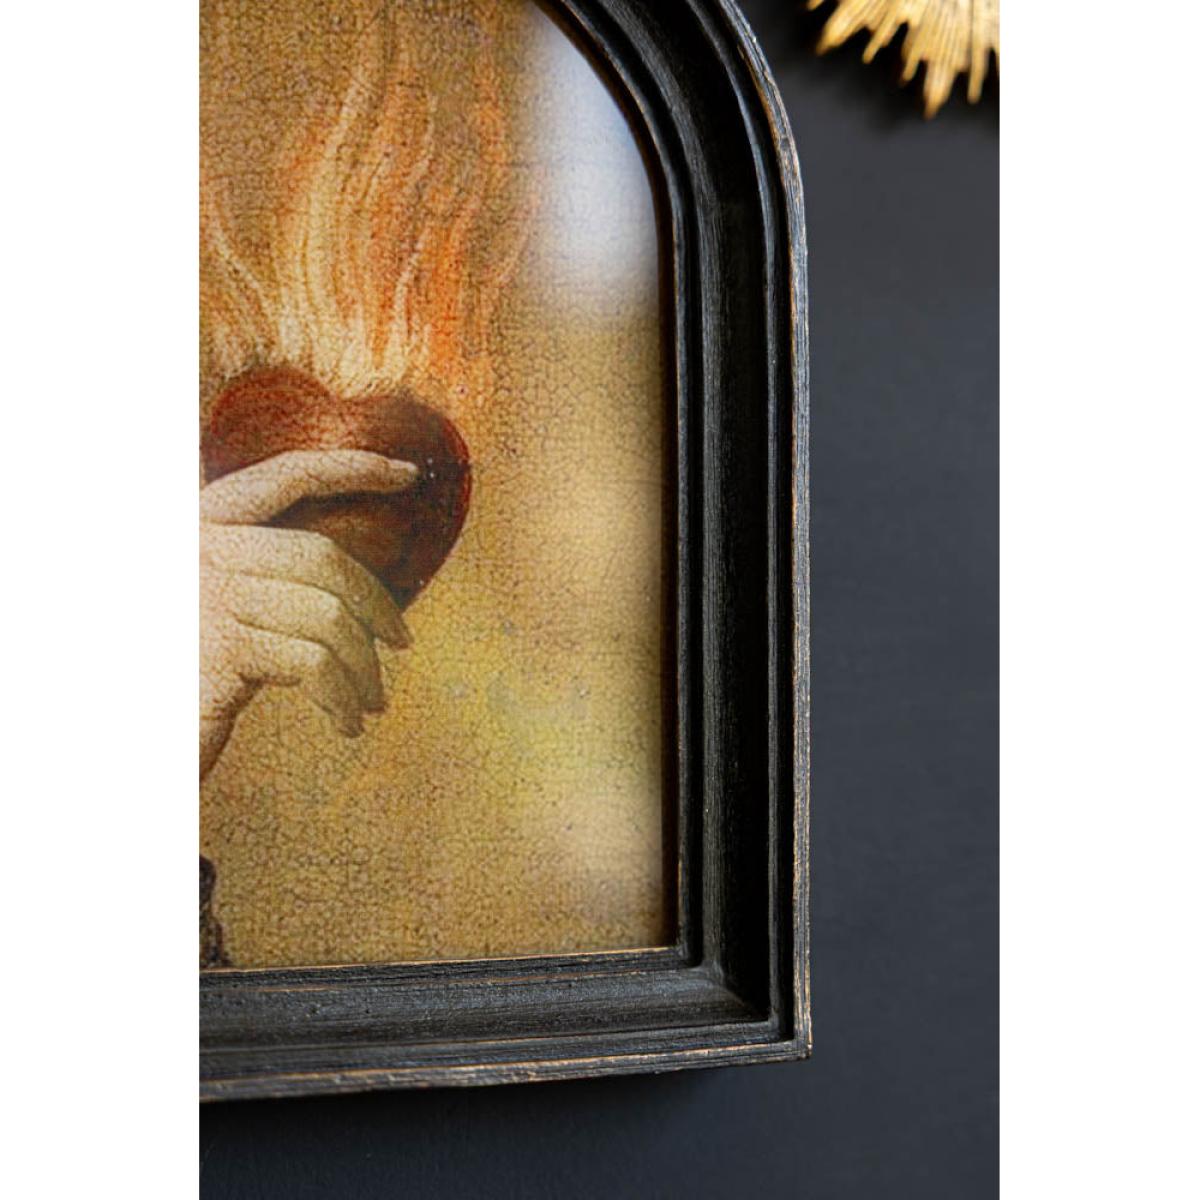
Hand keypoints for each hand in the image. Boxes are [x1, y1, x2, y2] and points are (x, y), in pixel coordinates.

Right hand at [200, 449, 417, 779]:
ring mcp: (206, 594)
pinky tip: (346, 722)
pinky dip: (342, 696)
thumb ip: (279, 580)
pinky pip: (314, 663)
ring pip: (328, 615)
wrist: (149, 742)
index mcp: (203, 525)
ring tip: (370, 702)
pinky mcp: (220, 647)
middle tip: (404, 643)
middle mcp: (199, 547)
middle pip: (321, 556)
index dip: (350, 468)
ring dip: (364, 666)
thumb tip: (365, 586)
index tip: (409, 472)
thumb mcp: (234, 613)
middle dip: (377, 603)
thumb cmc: (196, 680)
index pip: (286, 476)